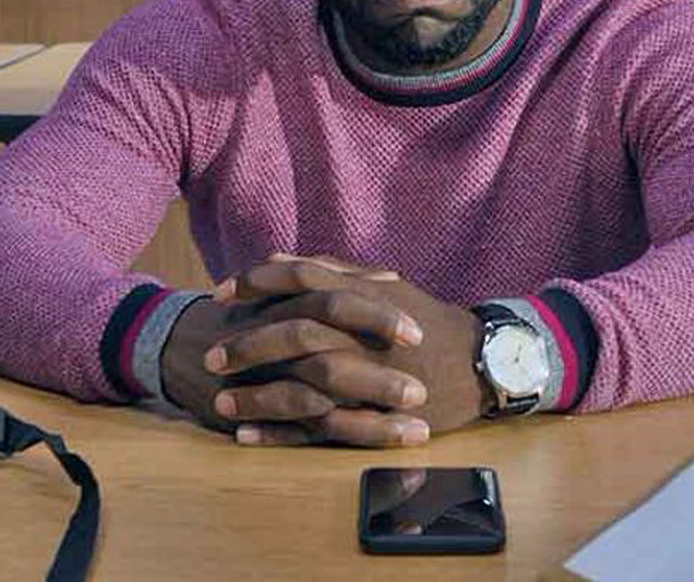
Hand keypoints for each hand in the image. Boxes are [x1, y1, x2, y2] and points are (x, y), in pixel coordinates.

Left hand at [207, 256, 487, 446]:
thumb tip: (280, 257)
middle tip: (211, 355)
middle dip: (247, 344)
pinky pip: (319, 429)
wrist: (483, 363)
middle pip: (294, 332)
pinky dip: (279, 433)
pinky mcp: (375, 417)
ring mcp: (371, 378)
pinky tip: (246, 436)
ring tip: (219, 402)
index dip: (257, 282)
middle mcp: (365, 334)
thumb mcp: (386, 286)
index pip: (302, 279)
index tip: (220, 292)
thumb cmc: (427, 322)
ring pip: (302, 385)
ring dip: (256, 395)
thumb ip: (333, 270)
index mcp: (364, 297)